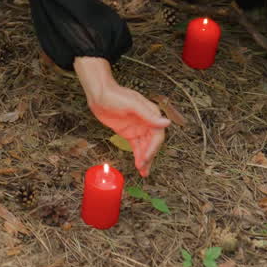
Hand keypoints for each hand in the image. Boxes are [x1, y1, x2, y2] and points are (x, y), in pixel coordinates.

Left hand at [74, 57, 169, 177]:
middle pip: (152, 143)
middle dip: (149, 156)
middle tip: (144, 168)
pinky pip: (136, 146)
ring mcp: (138, 128)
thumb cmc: (116, 95)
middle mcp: (147, 122)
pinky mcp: (129, 132)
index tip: (145, 158)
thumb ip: (149, 115)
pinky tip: (139, 165)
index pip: (157, 135)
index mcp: (152, 114)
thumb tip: (166, 123)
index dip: (153, 148)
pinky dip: (138, 155)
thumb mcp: (132, 105)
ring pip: (144, 147)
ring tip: (144, 172)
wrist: (99, 94)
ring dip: (145, 159)